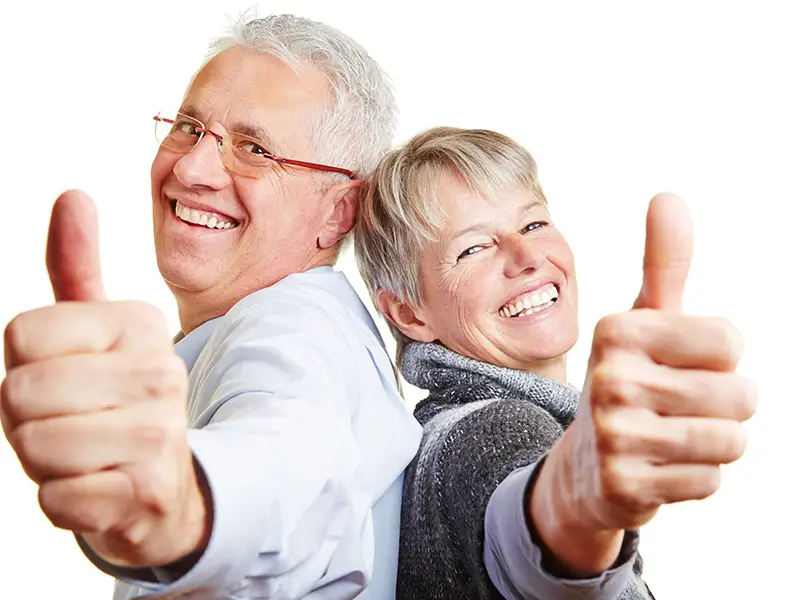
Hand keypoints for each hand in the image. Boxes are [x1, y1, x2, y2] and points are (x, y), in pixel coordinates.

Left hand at [1, 190, 206, 567]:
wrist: (163, 483)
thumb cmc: (113, 402)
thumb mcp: (95, 333)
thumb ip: (76, 265)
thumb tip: (72, 194)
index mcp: (140, 323)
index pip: (19, 336)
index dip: (21, 366)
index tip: (65, 378)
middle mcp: (161, 372)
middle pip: (18, 392)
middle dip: (25, 420)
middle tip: (70, 422)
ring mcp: (159, 434)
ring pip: (33, 446)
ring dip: (43, 462)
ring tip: (85, 455)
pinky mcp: (147, 491)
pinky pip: (54, 498)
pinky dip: (63, 500)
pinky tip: (100, 488)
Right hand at [533, 193, 756, 571]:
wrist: (586, 464)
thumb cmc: (629, 379)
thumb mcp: (644, 320)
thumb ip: (664, 262)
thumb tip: (668, 196)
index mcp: (618, 329)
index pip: (731, 340)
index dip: (719, 356)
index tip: (678, 363)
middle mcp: (609, 378)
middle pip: (741, 395)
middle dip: (726, 406)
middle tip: (681, 406)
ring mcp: (614, 434)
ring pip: (731, 441)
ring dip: (717, 444)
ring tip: (674, 437)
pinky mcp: (624, 484)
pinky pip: (709, 482)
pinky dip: (696, 479)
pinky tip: (661, 468)